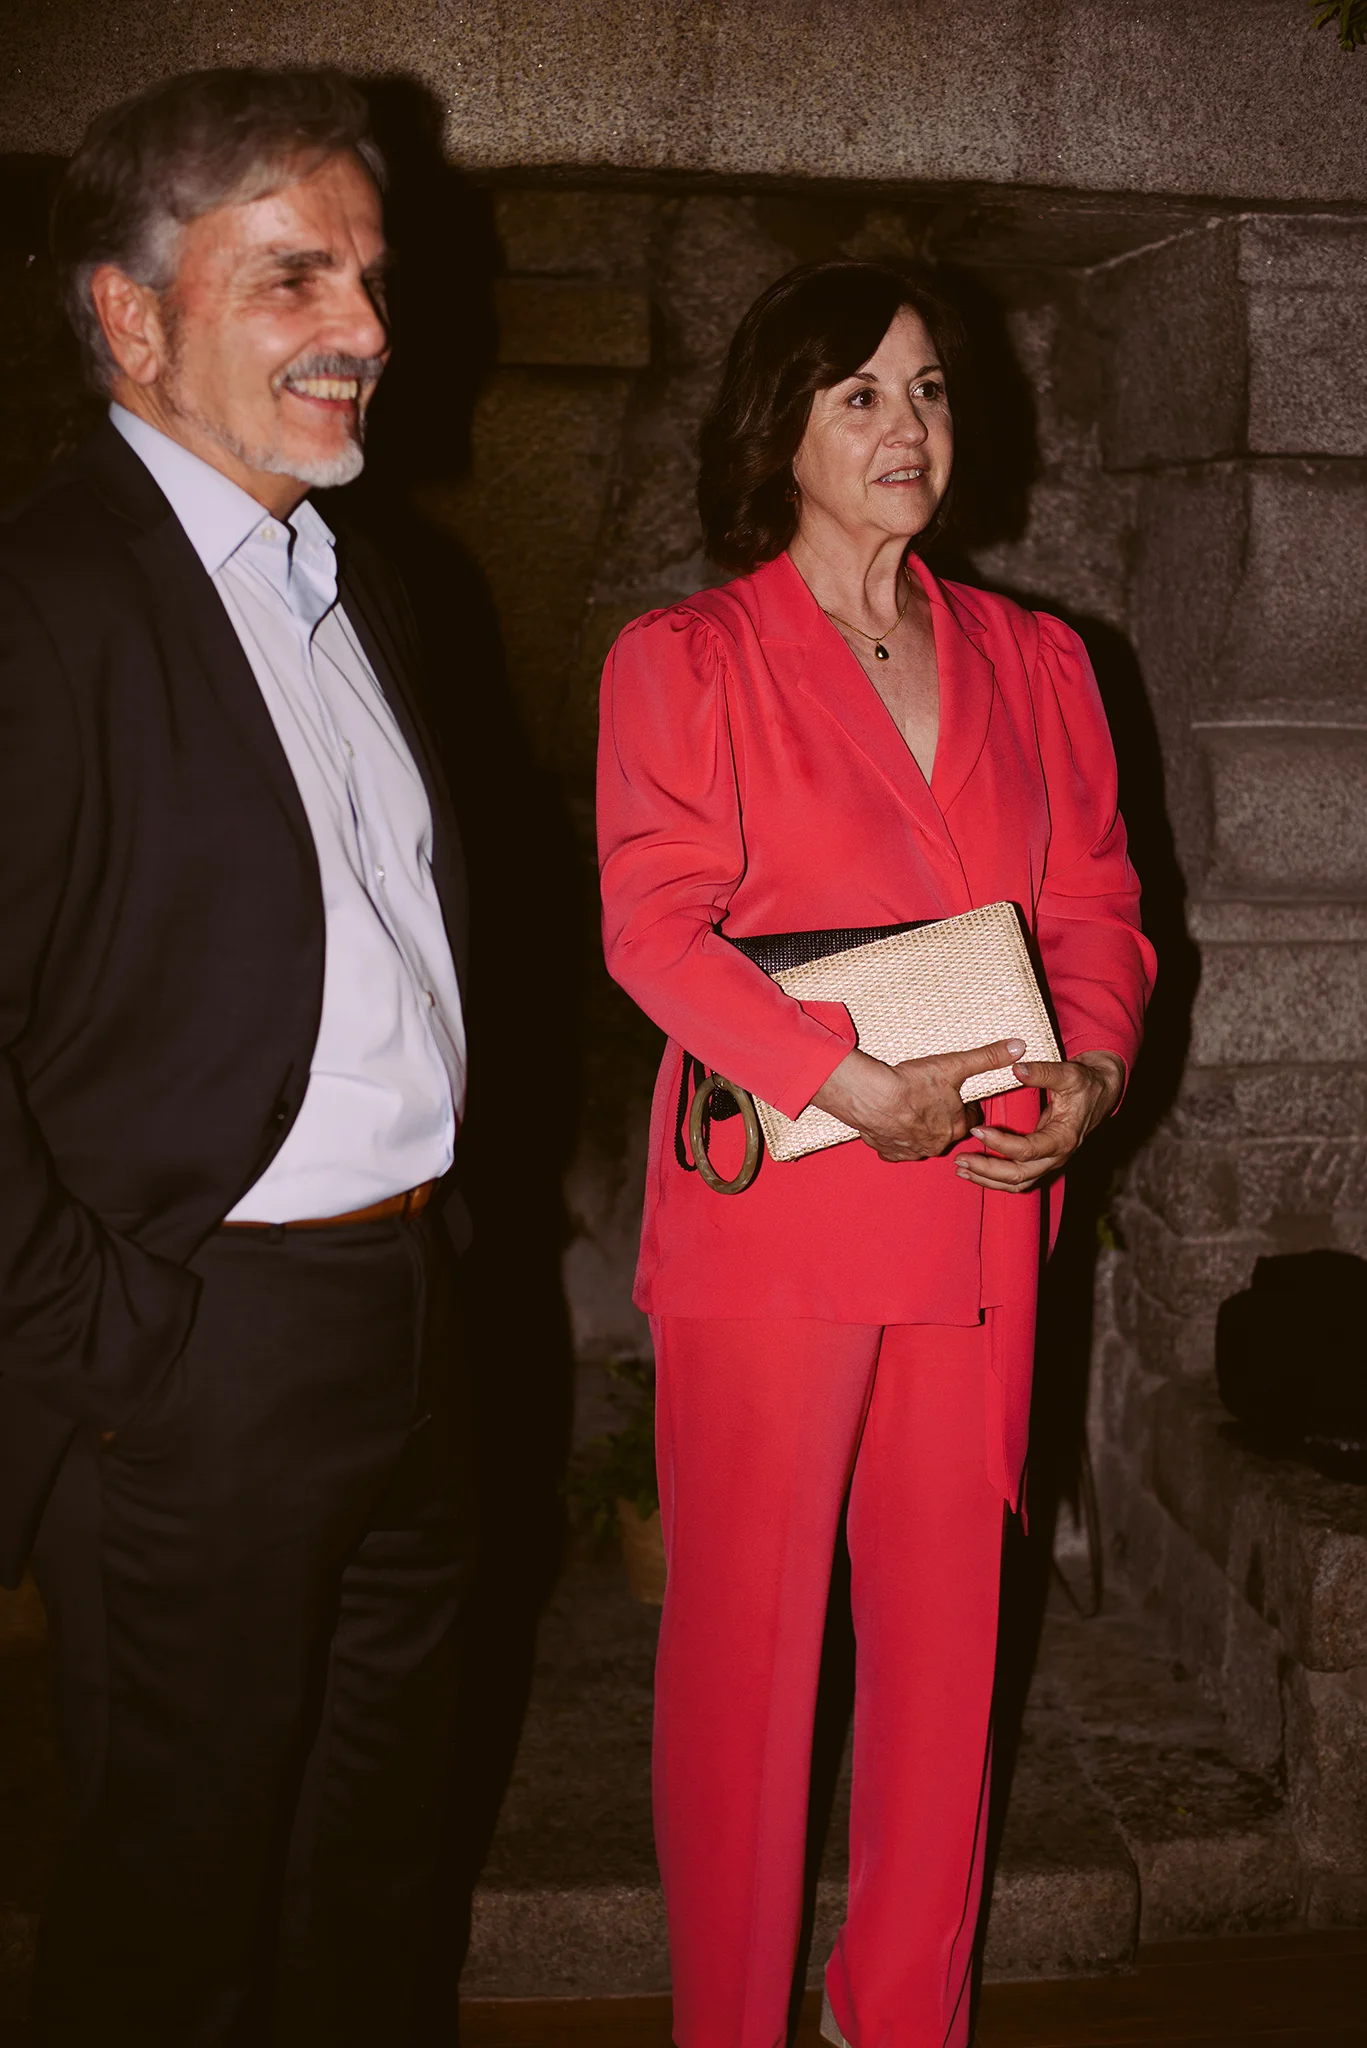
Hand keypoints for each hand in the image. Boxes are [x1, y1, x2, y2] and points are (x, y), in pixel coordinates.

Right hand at [812, 1038, 1026, 1163]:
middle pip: (947, 1132)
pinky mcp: (889, 1152)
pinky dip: (896, 1139)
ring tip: (911, 1109)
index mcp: (956, 1126)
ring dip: (920, 1129)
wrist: (872, 1096)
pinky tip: (892, 1124)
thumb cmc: (913, 1082)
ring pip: (922, 1142)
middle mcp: (937, 1144)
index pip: (971, 1119)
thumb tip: (1019, 1047)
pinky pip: (897, 1150)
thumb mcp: (955, 1065)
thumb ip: (988, 1057)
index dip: (966, 1106)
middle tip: (932, 1100)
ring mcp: (913, 1150)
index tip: (957, 1096)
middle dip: (942, 1119)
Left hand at [955, 1049, 1125, 1193]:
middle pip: (1019, 1175)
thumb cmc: (1085, 1083)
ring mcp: (1050, 1162)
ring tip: (961, 1169)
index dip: (1000, 1143)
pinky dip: (995, 1180)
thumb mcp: (1068, 1074)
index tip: (977, 1129)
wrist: (1102, 1092)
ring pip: (1017, 1183)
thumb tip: (1016, 1068)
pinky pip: (1018, 1179)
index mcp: (1063, 1138)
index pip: (1028, 1150)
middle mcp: (1057, 1157)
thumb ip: (1042, 1072)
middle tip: (961, 1158)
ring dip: (987, 1179)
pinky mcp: (1043, 1162)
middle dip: (987, 1170)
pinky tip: (975, 1172)